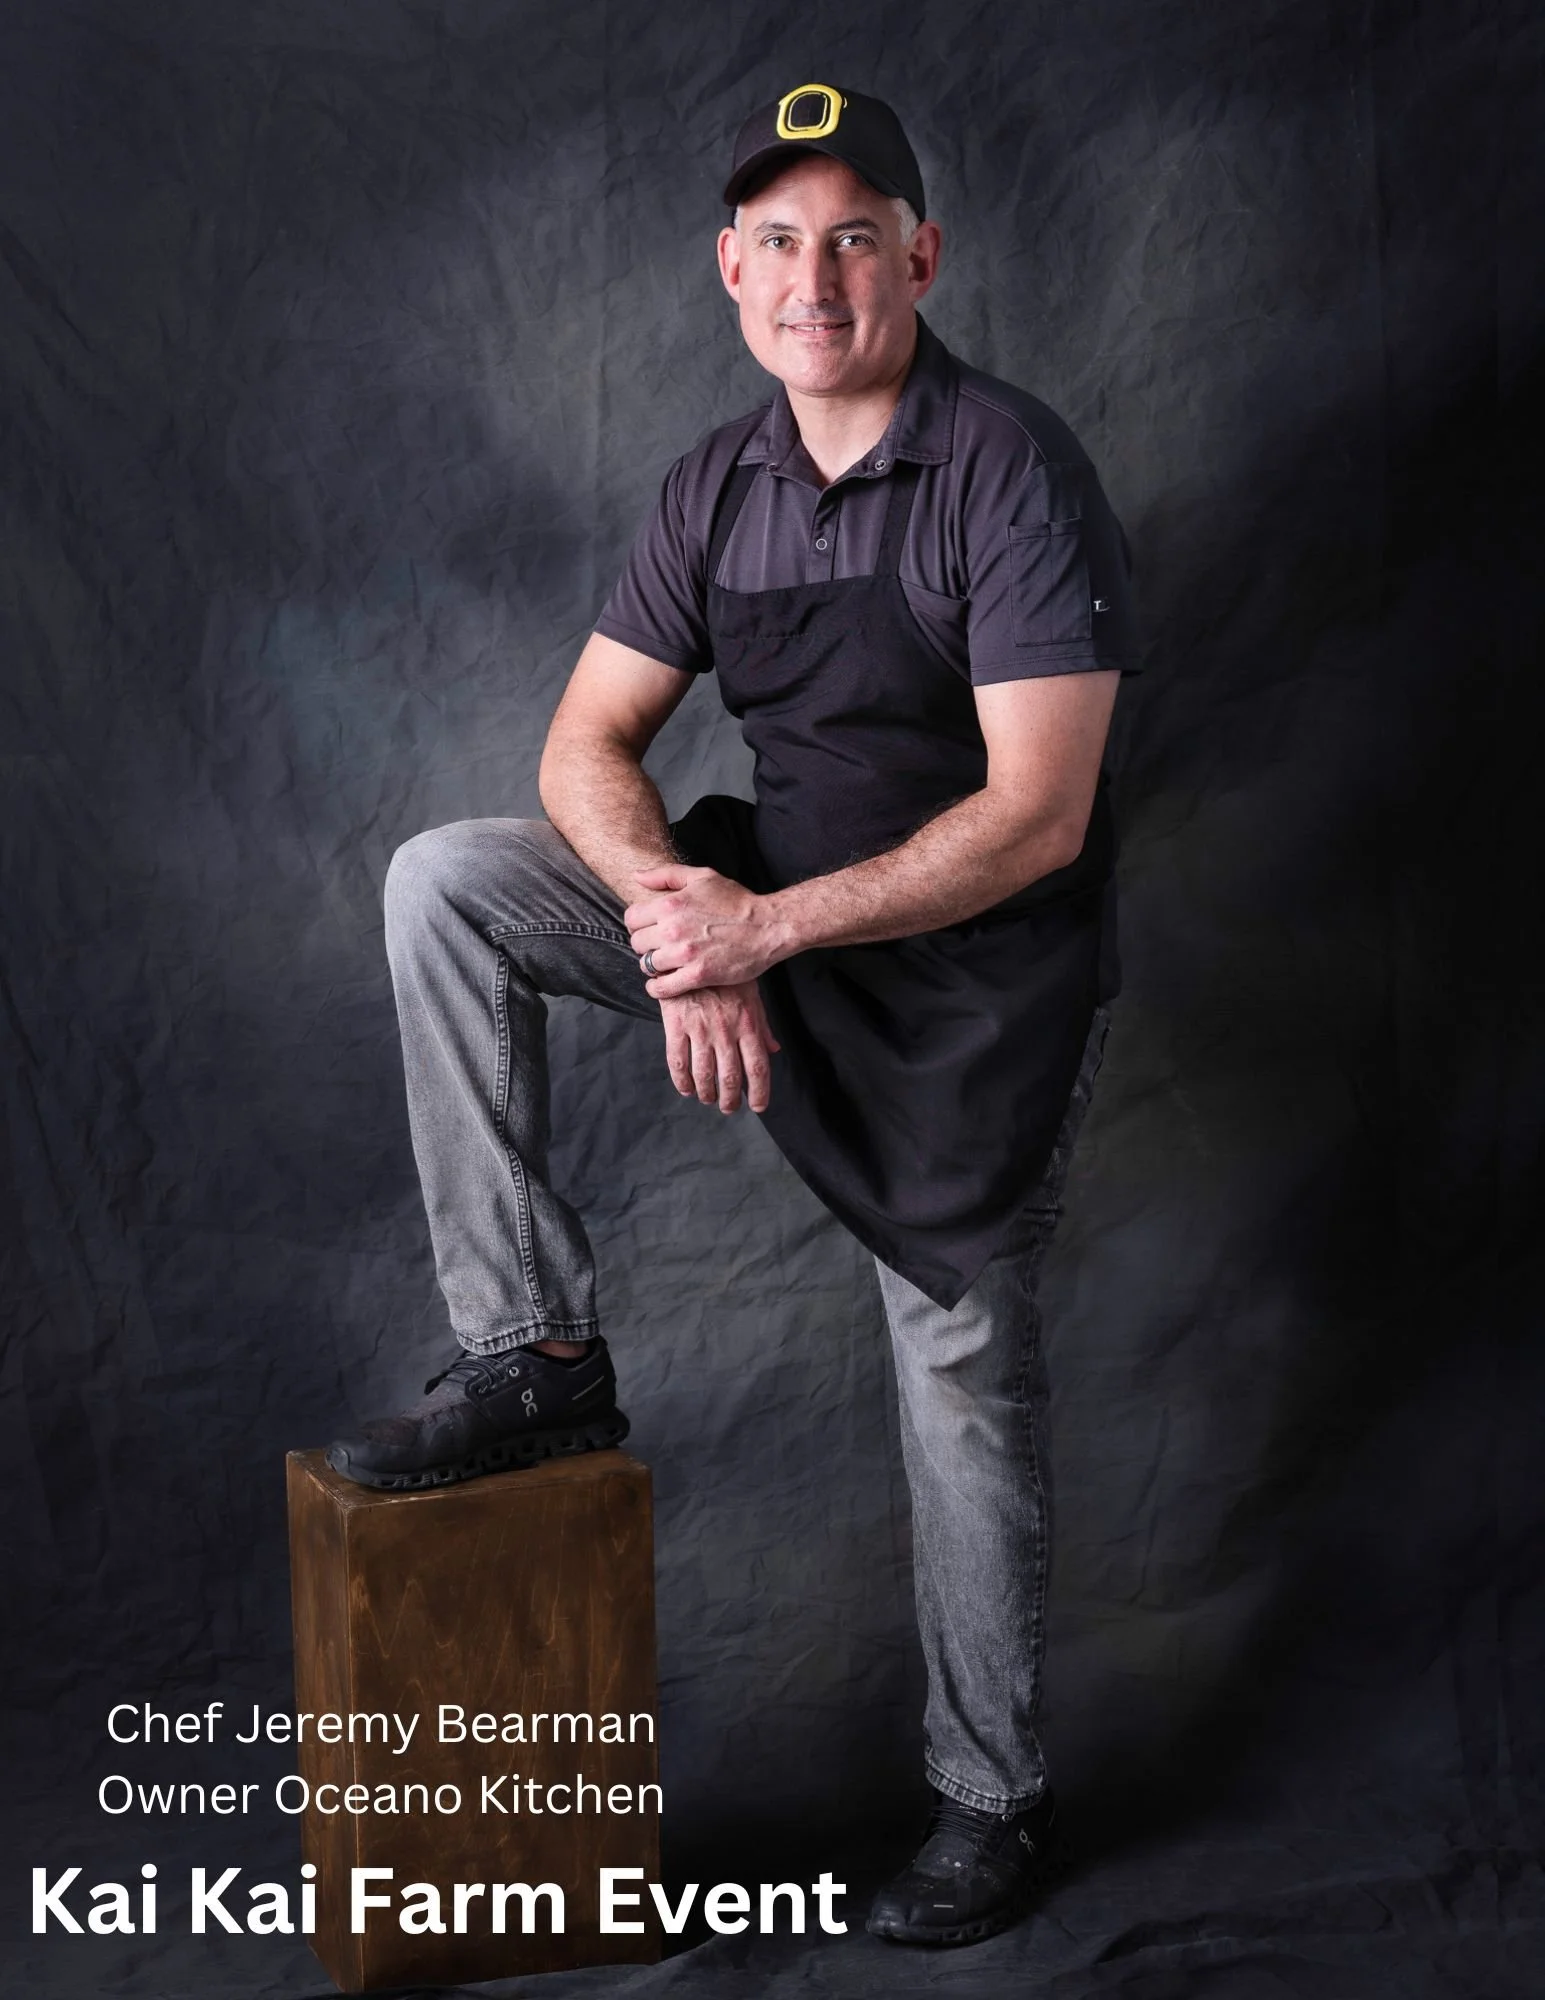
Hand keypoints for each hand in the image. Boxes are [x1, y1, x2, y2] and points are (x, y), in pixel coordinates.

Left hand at [626, 865, 792, 994]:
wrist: (767, 926)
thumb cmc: (736, 901)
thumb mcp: (702, 877)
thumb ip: (666, 875)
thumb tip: (636, 875)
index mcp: (670, 904)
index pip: (631, 918)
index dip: (639, 924)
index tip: (649, 929)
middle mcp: (673, 929)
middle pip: (637, 943)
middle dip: (646, 944)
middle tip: (661, 946)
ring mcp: (684, 954)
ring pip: (647, 965)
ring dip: (654, 966)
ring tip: (667, 963)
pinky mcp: (697, 975)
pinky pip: (661, 988)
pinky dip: (658, 988)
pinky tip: (665, 983)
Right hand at [658, 981, 780, 1114]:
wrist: (692, 951)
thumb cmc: (725, 974)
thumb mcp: (751, 994)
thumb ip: (762, 1025)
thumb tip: (774, 1050)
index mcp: (747, 1023)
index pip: (758, 1067)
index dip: (760, 1092)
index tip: (758, 1106)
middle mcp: (726, 1031)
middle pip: (731, 1077)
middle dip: (731, 1100)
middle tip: (729, 1107)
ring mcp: (700, 1029)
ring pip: (704, 1075)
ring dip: (707, 1093)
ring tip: (708, 1099)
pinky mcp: (676, 1025)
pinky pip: (678, 1062)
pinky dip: (682, 1081)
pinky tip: (687, 1088)